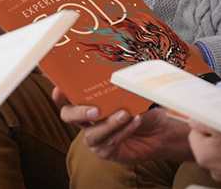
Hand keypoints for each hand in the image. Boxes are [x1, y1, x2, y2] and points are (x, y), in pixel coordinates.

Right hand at [52, 87, 190, 162]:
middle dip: (79, 112)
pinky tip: (135, 122)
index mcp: (88, 100)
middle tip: (96, 111)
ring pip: (92, 133)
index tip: (60, 88)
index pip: (66, 96)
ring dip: (109, 124)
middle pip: (68, 116)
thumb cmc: (143, 106)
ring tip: (125, 114)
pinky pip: (109, 143)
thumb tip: (120, 69)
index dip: (60, 93)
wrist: (161, 129)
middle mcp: (87, 119)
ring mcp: (95, 136)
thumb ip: (122, 82)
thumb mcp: (132, 90)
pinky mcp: (106, 151)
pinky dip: (123, 131)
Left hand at [188, 122, 220, 182]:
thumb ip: (202, 123)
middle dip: (212, 136)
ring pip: (213, 152)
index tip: (216, 124)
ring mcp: (217, 172)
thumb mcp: (220, 127)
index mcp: (201, 154)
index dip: (204, 126)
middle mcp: (206, 166)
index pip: (194, 134)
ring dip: (220, 145)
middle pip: (203, 144)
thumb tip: (192, 121)